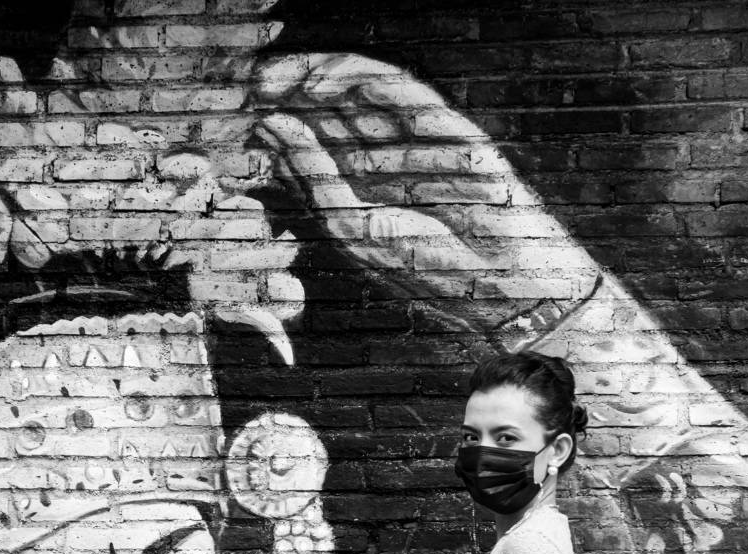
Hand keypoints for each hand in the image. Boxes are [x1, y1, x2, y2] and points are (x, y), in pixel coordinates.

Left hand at [251, 53, 601, 333]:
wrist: (503, 285)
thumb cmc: (431, 268)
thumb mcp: (352, 227)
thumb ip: (312, 176)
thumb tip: (272, 123)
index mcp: (363, 185)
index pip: (315, 139)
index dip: (279, 120)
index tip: (244, 109)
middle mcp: (388, 156)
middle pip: (333, 109)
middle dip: (291, 90)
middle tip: (254, 80)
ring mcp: (419, 138)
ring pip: (361, 90)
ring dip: (318, 75)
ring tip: (280, 75)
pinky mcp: (447, 125)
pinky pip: (400, 88)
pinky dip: (361, 76)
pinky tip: (322, 77)